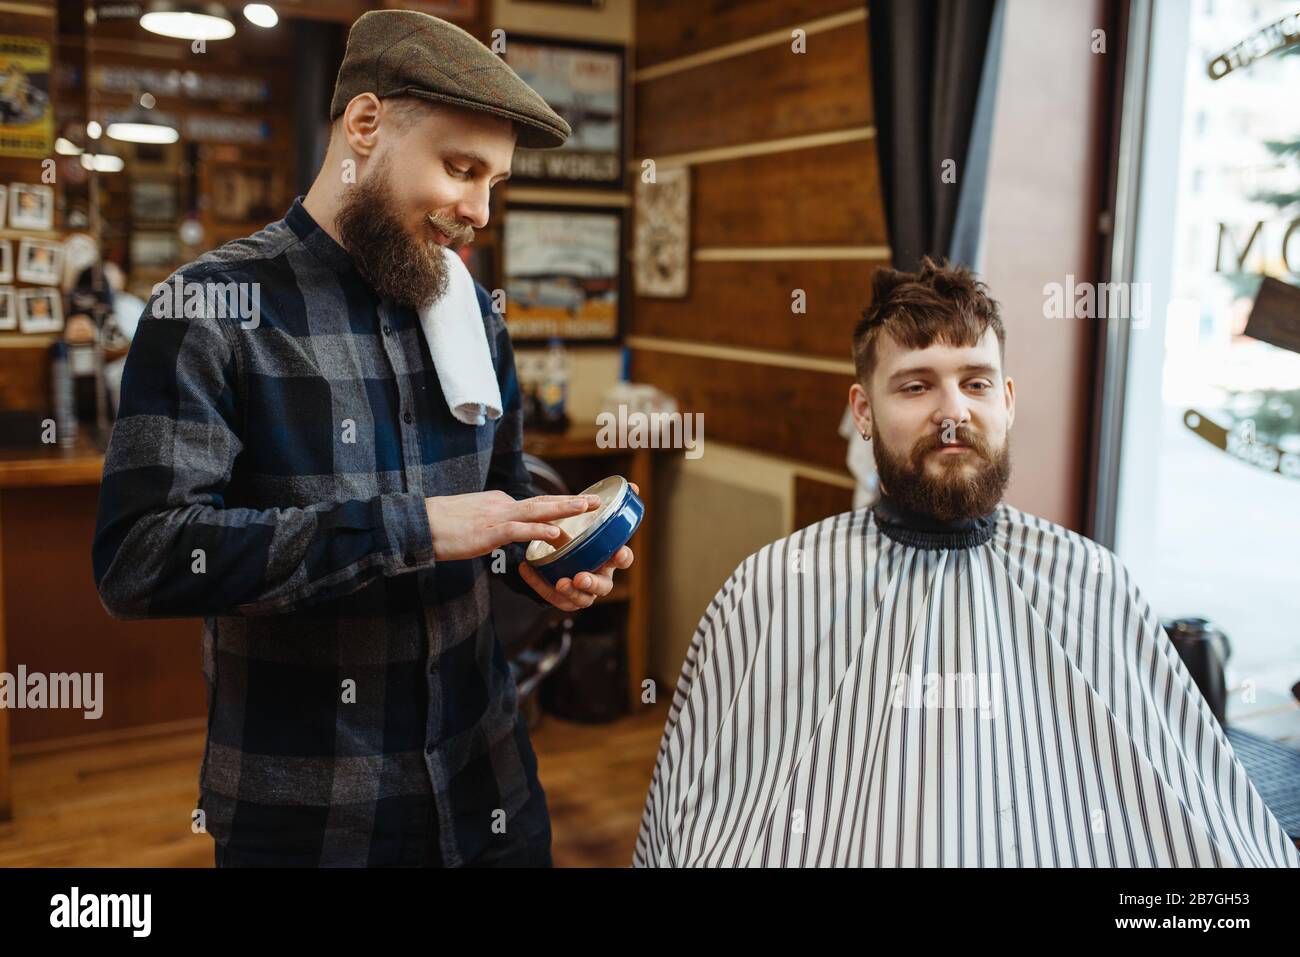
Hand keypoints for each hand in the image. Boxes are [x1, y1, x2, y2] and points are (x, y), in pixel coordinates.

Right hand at [424, 490, 600, 561]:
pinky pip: (518, 530)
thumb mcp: (474, 520)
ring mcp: (496, 517)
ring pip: (537, 511)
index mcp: (499, 503)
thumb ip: (494, 523)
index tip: (581, 506)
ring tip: (586, 509)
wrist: (418, 524)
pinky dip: (539, 530)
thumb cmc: (441, 526)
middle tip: (596, 501)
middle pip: (544, 501)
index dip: (560, 505)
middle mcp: (502, 505)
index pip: (535, 504)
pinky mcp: (488, 532)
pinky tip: (555, 532)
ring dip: (564, 509)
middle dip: (572, 502)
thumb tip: (507, 529)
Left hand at [518, 481, 638, 610]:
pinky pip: (555, 598)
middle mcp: (599, 576)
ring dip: (572, 592)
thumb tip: (634, 485)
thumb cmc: (583, 538)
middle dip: (592, 583)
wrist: (559, 554)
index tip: (618, 551)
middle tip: (579, 576)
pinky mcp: (563, 597)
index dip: (623, 557)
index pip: (623, 559)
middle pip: (603, 586)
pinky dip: (541, 585)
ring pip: (583, 599)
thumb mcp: (592, 521)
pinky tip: (528, 569)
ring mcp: (583, 590)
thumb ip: (611, 505)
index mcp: (609, 558)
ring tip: (560, 582)